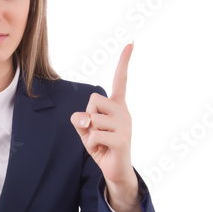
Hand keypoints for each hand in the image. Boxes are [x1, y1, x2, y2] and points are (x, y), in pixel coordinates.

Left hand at [70, 43, 140, 211]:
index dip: (124, 62)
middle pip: (93, 99)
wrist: (114, 168)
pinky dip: (91, 143)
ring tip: (99, 141)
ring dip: (88, 132)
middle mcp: (124, 110)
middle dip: (88, 115)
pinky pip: (94, 134)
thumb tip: (85, 118)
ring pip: (92, 118)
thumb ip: (81, 119)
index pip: (120, 80)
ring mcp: (125, 124)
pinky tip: (102, 148)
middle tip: (95, 130)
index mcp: (117, 105)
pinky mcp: (122, 138)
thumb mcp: (86, 130)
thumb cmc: (100, 144)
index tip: (131, 43)